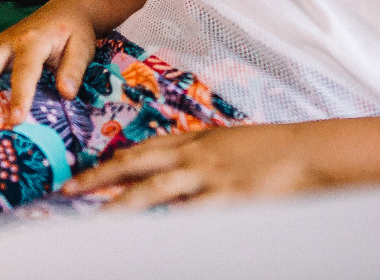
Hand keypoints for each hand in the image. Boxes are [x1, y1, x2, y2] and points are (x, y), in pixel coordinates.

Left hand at [62, 125, 328, 206]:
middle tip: (69, 189)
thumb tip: (179, 174)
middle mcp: (196, 155)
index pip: (143, 149)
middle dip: (99, 177)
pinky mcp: (227, 198)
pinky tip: (145, 238)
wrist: (310, 153)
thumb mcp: (233, 145)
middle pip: (137, 164)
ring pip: (153, 190)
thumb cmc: (276, 151)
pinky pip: (188, 216)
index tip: (84, 174)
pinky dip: (165, 227)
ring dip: (120, 205)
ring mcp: (210, 176)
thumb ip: (205, 158)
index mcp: (198, 141)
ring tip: (94, 219)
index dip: (110, 162)